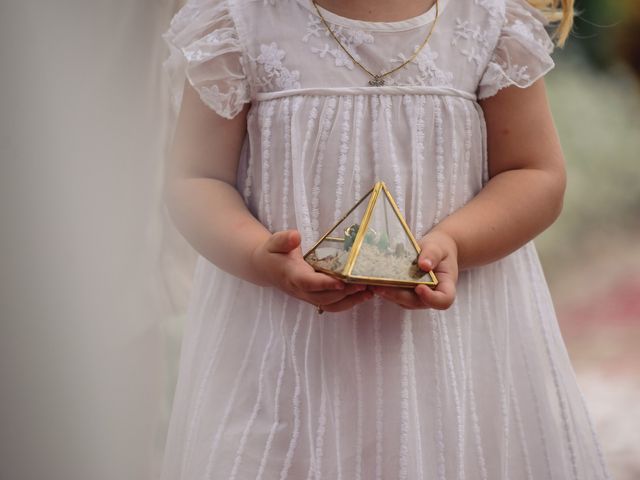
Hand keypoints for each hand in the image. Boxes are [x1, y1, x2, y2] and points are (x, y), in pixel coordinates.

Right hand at [251, 229, 373, 312]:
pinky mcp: (315, 297)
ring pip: (330, 305)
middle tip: (364, 284)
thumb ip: (284, 239)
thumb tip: (296, 236)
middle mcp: (300, 290)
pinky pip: (332, 305)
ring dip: (350, 300)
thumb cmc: (273, 253)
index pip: (308, 283)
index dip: (325, 284)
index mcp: (291, 275)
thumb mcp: (274, 242)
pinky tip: (364, 295)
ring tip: (369, 291)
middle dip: (345, 293)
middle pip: (324, 297)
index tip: (341, 281)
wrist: (266, 268)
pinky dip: (349, 302)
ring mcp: (308, 296)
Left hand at [371, 230, 457, 309]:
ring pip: (402, 300)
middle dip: (398, 295)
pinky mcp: (404, 293)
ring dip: (387, 294)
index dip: (431, 298)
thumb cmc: (440, 249)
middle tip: (381, 287)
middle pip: (416, 302)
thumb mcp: (438, 247)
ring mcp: (416, 297)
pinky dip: (384, 289)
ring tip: (372, 284)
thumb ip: (432, 255)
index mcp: (445, 287)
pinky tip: (372, 281)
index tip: (420, 287)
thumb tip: (424, 265)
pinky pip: (394, 294)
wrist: (433, 251)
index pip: (443, 301)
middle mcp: (430, 296)